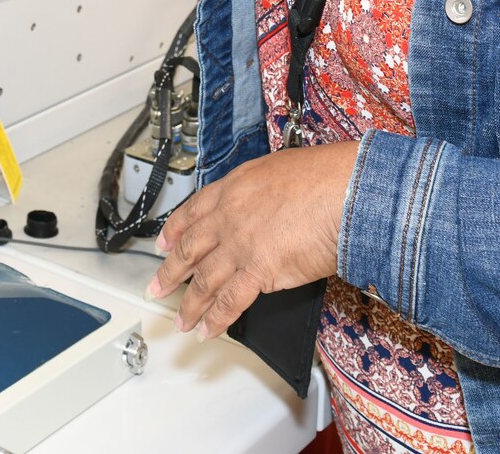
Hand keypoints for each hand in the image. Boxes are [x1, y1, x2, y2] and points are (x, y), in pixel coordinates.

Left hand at [147, 141, 355, 337]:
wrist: (343, 191)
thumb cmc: (325, 176)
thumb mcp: (279, 169)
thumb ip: (261, 191)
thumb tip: (264, 204)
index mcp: (233, 188)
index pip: (192, 211)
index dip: (174, 231)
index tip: (162, 244)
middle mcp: (229, 217)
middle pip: (190, 249)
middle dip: (170, 272)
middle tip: (156, 287)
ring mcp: (240, 245)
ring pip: (204, 280)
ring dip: (189, 304)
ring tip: (180, 320)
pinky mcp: (258, 271)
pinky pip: (230, 301)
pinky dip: (216, 319)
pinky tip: (208, 330)